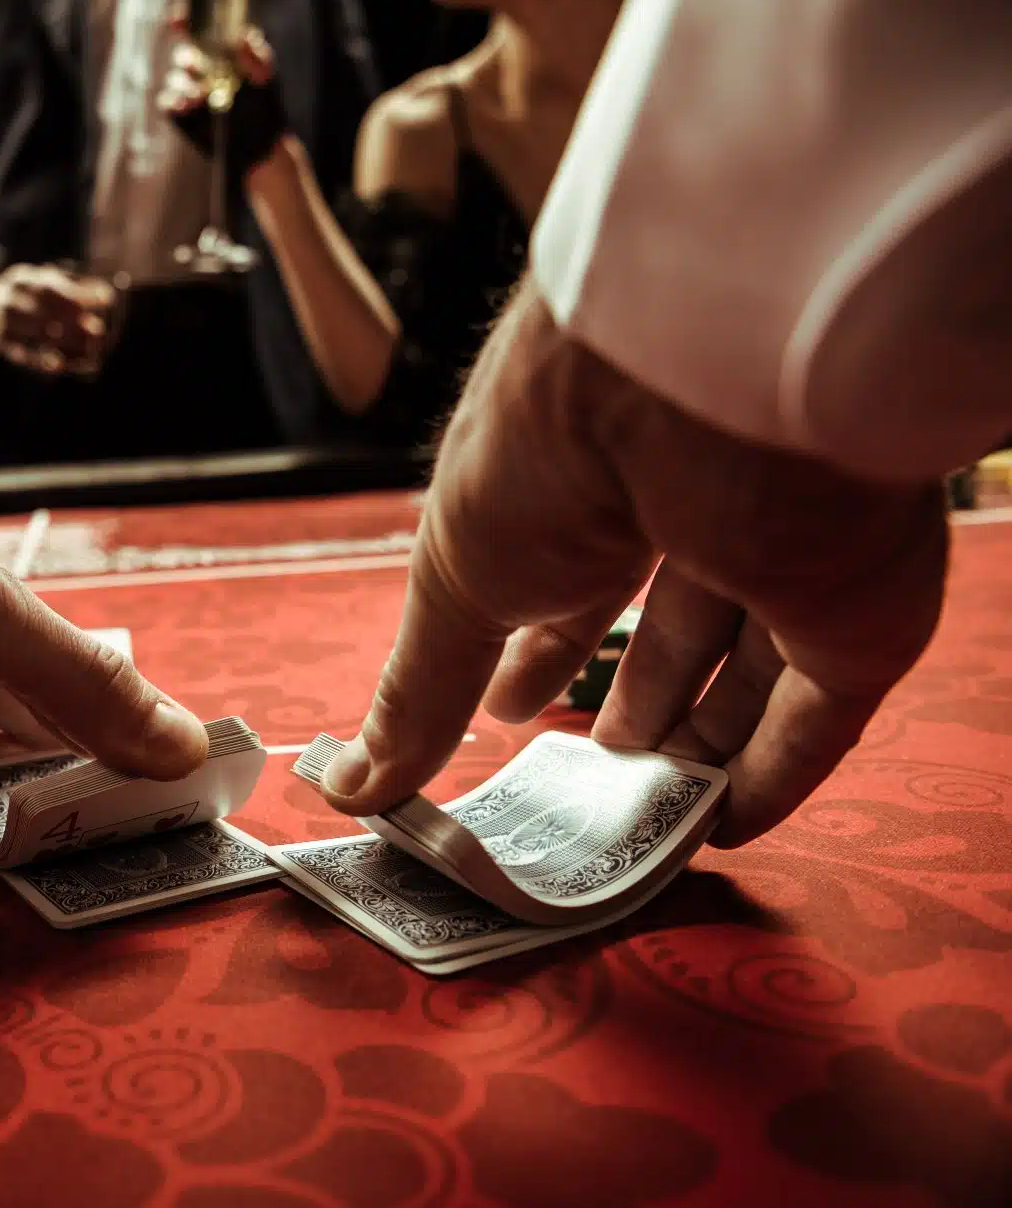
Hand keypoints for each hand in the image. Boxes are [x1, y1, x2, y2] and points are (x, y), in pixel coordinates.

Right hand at [0, 263, 117, 376]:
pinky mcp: (0, 343)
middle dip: (73, 318)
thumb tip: (108, 294)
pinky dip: (40, 360)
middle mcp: (10, 297)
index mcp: (23, 278)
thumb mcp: (42, 282)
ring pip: (35, 332)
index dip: (79, 293)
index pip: (53, 284)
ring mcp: (2, 321)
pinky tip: (59, 366)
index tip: (106, 299)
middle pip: (43, 308)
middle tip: (99, 329)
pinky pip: (22, 353)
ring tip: (90, 351)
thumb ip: (73, 287)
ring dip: (65, 342)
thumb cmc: (26, 295)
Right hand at [159, 25, 287, 177]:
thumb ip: (256, 58)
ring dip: (184, 85)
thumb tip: (244, 35)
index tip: (176, 18)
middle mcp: (200, 70)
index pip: (196, 32)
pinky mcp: (180, 115)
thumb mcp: (265, 79)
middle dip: (188, 62)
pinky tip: (185, 106)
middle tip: (198, 69)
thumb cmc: (265, 107)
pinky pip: (166, 103)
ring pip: (174, 79)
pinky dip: (172, 101)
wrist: (259, 146)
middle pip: (182, 56)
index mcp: (218, 54)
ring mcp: (188, 92)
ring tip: (199, 97)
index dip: (183, 22)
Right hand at [319, 285, 947, 847]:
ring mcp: (786, 553)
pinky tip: (732, 825)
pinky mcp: (861, 606)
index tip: (516, 713)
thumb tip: (351, 788)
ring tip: (654, 816)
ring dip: (704, 745)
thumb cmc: (543, 449)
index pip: (578, 575)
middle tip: (597, 776)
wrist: (692, 387)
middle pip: (675, 623)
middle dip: (637, 702)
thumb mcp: (452, 582)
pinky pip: (827, 709)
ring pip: (753, 668)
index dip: (546, 648)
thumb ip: (415, 693)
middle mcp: (696, 506)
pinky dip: (782, 773)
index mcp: (594, 476)